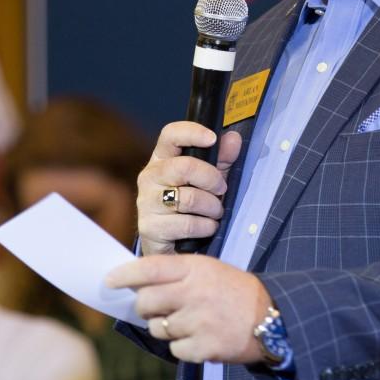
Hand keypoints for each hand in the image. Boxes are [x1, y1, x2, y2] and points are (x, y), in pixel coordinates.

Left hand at [106, 254, 270, 363]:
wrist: (272, 318)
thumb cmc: (235, 292)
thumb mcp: (210, 270)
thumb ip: (177, 275)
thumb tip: (137, 284)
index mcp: (196, 269)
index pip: (150, 268)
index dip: (126, 274)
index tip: (109, 280)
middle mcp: (194, 292)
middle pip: (145, 302)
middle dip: (145, 307)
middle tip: (156, 308)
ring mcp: (199, 321)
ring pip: (158, 328)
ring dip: (166, 327)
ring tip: (188, 322)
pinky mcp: (204, 347)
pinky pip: (175, 349)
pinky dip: (183, 346)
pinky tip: (200, 337)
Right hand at [136, 122, 241, 255]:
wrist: (173, 247)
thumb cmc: (192, 207)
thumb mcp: (209, 180)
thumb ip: (222, 159)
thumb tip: (233, 138)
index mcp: (162, 159)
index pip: (170, 135)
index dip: (192, 132)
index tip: (213, 138)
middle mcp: (149, 177)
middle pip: (184, 167)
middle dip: (212, 179)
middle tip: (221, 190)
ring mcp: (146, 203)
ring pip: (188, 198)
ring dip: (212, 207)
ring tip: (215, 213)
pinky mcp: (149, 228)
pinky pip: (186, 224)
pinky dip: (205, 227)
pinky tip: (207, 228)